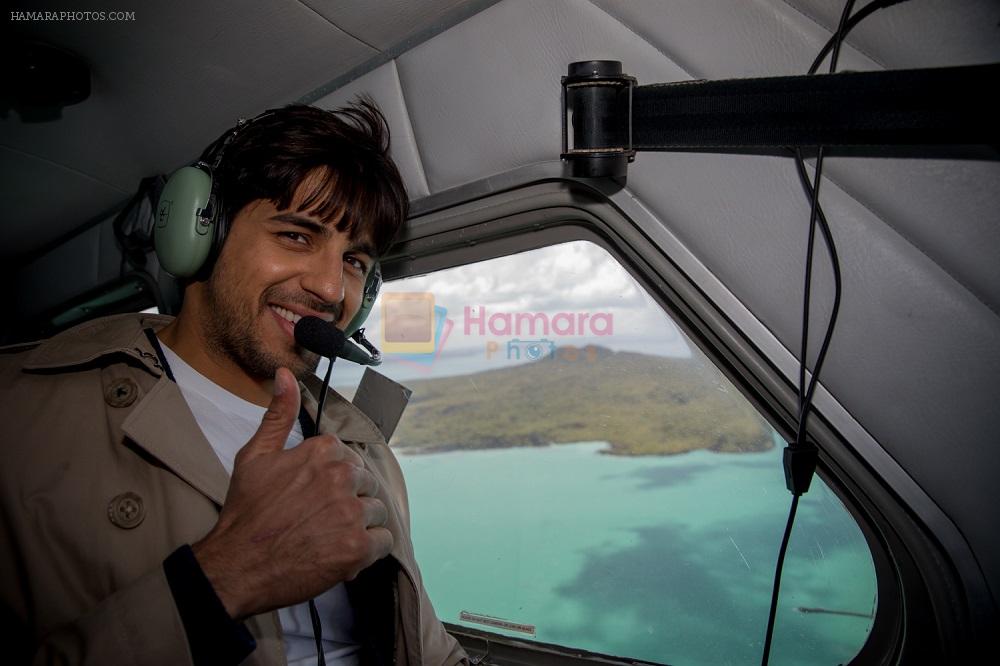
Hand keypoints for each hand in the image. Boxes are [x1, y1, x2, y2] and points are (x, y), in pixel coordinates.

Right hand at [192, 367, 392, 619]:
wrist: (236, 566)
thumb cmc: (245, 512)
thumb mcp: (254, 456)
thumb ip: (278, 414)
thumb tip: (286, 374)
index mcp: (322, 452)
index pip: (349, 458)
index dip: (333, 479)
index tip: (315, 494)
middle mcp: (341, 478)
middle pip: (367, 483)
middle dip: (350, 499)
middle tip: (320, 518)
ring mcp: (351, 513)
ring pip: (377, 511)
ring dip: (360, 525)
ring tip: (331, 535)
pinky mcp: (357, 547)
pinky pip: (384, 541)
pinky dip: (369, 549)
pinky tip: (344, 552)